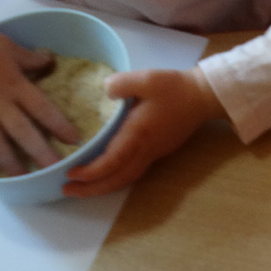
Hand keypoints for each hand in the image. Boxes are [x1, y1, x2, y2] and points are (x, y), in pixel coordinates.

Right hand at [0, 0, 78, 174]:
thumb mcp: (11, 48)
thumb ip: (31, 60)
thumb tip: (51, 61)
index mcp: (15, 84)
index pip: (43, 109)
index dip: (59, 125)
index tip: (74, 140)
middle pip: (21, 131)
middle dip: (39, 153)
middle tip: (54, 170)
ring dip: (7, 161)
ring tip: (19, 176)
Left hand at [62, 67, 223, 196]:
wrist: (203, 96)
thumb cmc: (175, 88)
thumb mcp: (147, 79)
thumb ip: (121, 83)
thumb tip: (104, 91)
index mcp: (138, 134)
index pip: (111, 162)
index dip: (90, 172)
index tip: (70, 173)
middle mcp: (144, 149)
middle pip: (116, 179)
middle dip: (91, 189)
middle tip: (67, 190)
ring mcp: (152, 153)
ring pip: (125, 178)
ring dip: (102, 186)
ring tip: (82, 187)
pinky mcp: (157, 151)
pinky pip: (132, 172)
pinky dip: (115, 178)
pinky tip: (106, 173)